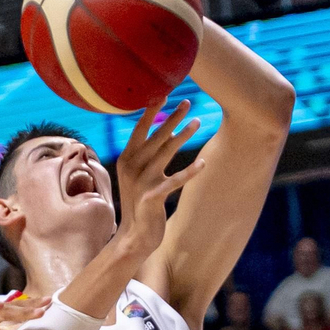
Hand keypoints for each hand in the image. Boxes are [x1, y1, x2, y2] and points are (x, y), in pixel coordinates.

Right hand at [114, 99, 203, 260]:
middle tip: (187, 103)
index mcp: (127, 159)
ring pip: (166, 152)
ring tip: (197, 122)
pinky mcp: (154, 196)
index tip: (165, 94)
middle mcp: (132, 167)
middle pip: (155, 136)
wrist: (134, 235)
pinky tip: (203, 162)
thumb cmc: (141, 202)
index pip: (139, 129)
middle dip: (172, 118)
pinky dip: (190, 171)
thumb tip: (170, 130)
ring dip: (183, 135)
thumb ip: (151, 153)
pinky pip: (176, 180)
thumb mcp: (140, 175)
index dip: (152, 112)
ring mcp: (142, 181)